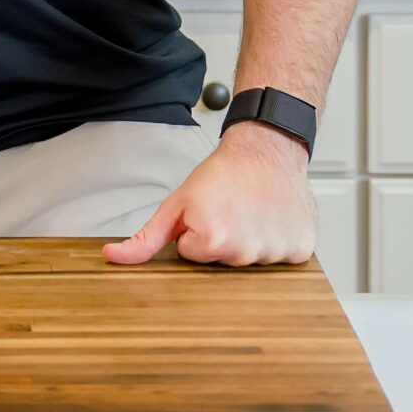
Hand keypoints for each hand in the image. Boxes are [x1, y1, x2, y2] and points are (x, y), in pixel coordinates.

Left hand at [102, 123, 314, 266]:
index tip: (208, 212)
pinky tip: (272, 219)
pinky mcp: (300, 250)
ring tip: (252, 212)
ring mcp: (276, 252)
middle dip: (221, 241)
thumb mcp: (177, 203)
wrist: (266, 148)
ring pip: (251, 261)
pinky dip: (277, 242)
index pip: (192, 256)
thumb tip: (112, 257)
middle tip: (231, 211)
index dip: (195, 233)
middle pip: (222, 263)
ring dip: (250, 241)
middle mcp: (246, 252)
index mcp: (213, 242)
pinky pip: (282, 259)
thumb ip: (145, 237)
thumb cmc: (223, 173)